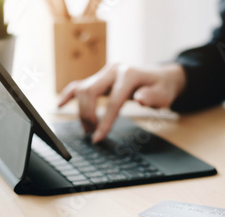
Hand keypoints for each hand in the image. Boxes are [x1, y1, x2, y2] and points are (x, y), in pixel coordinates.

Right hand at [58, 63, 185, 142]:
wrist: (161, 76)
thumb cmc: (162, 87)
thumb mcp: (164, 94)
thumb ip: (153, 97)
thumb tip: (140, 99)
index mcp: (129, 74)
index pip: (112, 101)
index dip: (104, 121)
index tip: (98, 138)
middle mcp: (113, 70)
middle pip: (90, 92)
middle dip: (88, 116)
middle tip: (92, 134)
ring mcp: (104, 72)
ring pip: (82, 89)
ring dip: (81, 111)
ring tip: (88, 129)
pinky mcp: (99, 77)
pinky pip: (79, 84)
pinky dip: (69, 95)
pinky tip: (60, 105)